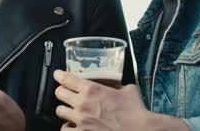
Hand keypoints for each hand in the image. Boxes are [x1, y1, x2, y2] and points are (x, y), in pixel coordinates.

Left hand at [53, 70, 188, 130]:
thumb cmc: (136, 113)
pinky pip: (64, 130)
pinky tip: (72, 126)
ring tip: (69, 111)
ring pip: (60, 111)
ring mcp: (81, 121)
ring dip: (65, 110)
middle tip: (65, 93)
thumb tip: (117, 86)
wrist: (141, 130)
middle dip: (62, 92)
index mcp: (92, 89)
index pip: (66, 78)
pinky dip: (67, 127)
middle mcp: (83, 104)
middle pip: (59, 93)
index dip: (59, 75)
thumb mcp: (128, 91)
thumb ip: (118, 86)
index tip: (58, 75)